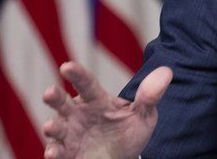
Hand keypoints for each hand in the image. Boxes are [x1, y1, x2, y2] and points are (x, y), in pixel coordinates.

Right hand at [41, 62, 172, 158]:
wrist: (123, 158)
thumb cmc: (129, 132)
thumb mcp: (143, 115)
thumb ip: (150, 96)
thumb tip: (166, 72)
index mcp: (96, 100)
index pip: (86, 83)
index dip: (77, 74)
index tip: (66, 66)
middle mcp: (78, 114)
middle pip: (62, 102)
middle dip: (54, 97)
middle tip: (49, 92)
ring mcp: (70, 135)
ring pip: (56, 127)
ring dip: (52, 127)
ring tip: (50, 127)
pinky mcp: (66, 155)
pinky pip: (57, 152)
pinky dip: (54, 152)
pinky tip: (54, 153)